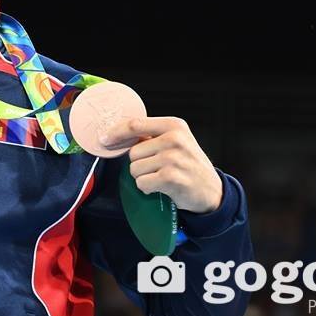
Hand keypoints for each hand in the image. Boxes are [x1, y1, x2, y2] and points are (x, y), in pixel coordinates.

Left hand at [98, 116, 222, 213]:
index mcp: (174, 125)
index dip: (115, 133)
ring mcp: (173, 158)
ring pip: (135, 169)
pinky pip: (142, 183)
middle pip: (132, 152)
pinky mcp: (171, 177)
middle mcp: (175, 139)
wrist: (212, 191)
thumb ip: (151, 135)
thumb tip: (116, 135)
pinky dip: (148, 188)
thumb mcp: (175, 142)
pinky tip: (162, 187)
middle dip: (139, 163)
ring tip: (162, 177)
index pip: (134, 124)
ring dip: (143, 177)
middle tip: (158, 168)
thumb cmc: (188, 165)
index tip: (104, 139)